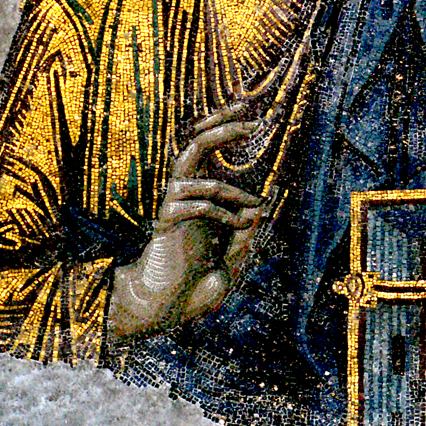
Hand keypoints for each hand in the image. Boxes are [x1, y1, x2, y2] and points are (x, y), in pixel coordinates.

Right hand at [110, 106, 263, 337]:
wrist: (164, 310)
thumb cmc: (194, 285)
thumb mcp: (230, 256)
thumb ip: (244, 232)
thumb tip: (261, 206)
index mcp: (198, 195)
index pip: (207, 150)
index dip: (225, 128)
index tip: (252, 116)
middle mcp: (184, 192)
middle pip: (197, 141)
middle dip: (222, 124)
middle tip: (251, 117)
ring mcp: (174, 202)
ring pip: (198, 168)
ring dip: (234, 187)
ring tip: (257, 205)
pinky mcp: (168, 216)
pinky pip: (200, 201)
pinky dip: (225, 211)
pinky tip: (239, 226)